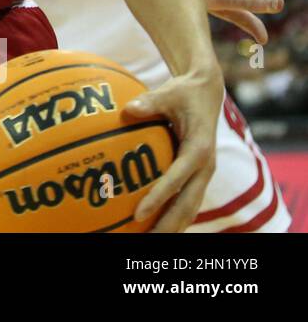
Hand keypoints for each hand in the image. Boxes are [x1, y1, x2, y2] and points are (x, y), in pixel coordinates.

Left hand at [121, 67, 222, 231]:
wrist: (207, 92)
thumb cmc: (183, 92)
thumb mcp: (168, 92)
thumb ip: (149, 102)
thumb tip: (126, 109)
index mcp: (200, 148)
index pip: (178, 178)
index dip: (159, 197)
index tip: (139, 213)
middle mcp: (205, 166)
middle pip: (188, 204)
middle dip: (168, 225)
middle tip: (144, 240)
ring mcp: (203, 174)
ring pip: (189, 207)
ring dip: (172, 226)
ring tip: (147, 240)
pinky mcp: (198, 175)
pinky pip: (186, 199)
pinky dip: (172, 215)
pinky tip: (152, 226)